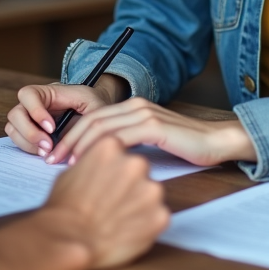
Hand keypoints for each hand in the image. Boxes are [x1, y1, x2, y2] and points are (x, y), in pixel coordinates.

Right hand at [0, 137, 168, 269]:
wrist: (63, 239)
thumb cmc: (56, 208)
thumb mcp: (67, 172)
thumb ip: (84, 158)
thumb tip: (84, 152)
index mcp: (109, 147)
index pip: (125, 149)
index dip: (114, 171)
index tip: (106, 185)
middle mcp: (132, 163)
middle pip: (139, 172)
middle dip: (125, 189)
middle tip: (106, 206)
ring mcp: (146, 189)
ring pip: (150, 194)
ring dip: (135, 206)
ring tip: (112, 220)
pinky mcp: (156, 216)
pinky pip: (156, 218)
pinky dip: (143, 225)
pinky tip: (123, 231)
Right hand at [5, 75, 126, 156]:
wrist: (95, 114)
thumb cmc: (94, 105)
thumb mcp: (96, 105)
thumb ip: (90, 117)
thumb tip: (79, 139)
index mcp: (48, 92)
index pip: (29, 94)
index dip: (35, 111)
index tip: (52, 128)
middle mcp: (34, 104)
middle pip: (16, 113)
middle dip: (30, 132)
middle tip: (48, 146)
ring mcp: (29, 119)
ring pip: (13, 128)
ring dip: (27, 142)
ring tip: (48, 152)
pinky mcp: (30, 133)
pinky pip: (18, 140)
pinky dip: (28, 148)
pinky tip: (46, 153)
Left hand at [47, 97, 257, 167]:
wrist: (217, 142)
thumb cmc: (187, 147)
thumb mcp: (152, 142)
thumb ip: (129, 141)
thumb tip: (101, 158)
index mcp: (133, 106)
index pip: (92, 117)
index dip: (70, 135)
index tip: (57, 154)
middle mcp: (136, 105)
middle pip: (90, 120)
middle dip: (67, 140)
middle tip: (51, 160)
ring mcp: (144, 114)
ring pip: (100, 128)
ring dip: (78, 146)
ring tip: (64, 164)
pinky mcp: (154, 126)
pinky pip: (119, 137)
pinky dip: (100, 150)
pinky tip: (90, 164)